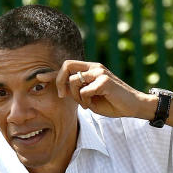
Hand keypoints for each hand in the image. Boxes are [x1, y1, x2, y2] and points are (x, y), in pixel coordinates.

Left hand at [37, 60, 154, 118]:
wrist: (133, 106)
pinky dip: (86, 100)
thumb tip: (61, 90)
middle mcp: (94, 67)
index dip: (52, 73)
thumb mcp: (90, 97)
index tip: (39, 78)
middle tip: (62, 96)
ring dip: (76, 96)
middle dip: (59, 81)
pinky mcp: (105, 81)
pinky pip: (85, 90)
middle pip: (67, 66)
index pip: (67, 66)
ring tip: (86, 103)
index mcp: (90, 69)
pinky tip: (93, 104)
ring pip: (74, 81)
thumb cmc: (112, 102)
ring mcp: (100, 72)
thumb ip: (77, 91)